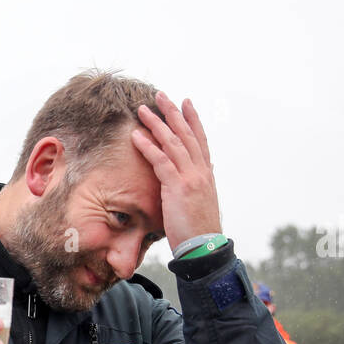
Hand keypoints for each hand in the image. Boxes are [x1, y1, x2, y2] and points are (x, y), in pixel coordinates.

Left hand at [132, 92, 221, 250]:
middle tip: (162, 95)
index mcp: (206, 175)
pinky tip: (137, 136)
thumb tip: (199, 175)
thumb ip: (197, 186)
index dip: (193, 120)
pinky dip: (148, 146)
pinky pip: (161, 161)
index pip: (200, 141)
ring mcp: (190, 177)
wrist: (204, 248)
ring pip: (173, 143)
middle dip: (174, 113)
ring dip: (157, 124)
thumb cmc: (199, 232)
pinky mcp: (178, 187)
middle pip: (186, 135)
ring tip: (144, 109)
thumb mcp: (200, 204)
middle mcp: (200, 171)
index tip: (187, 103)